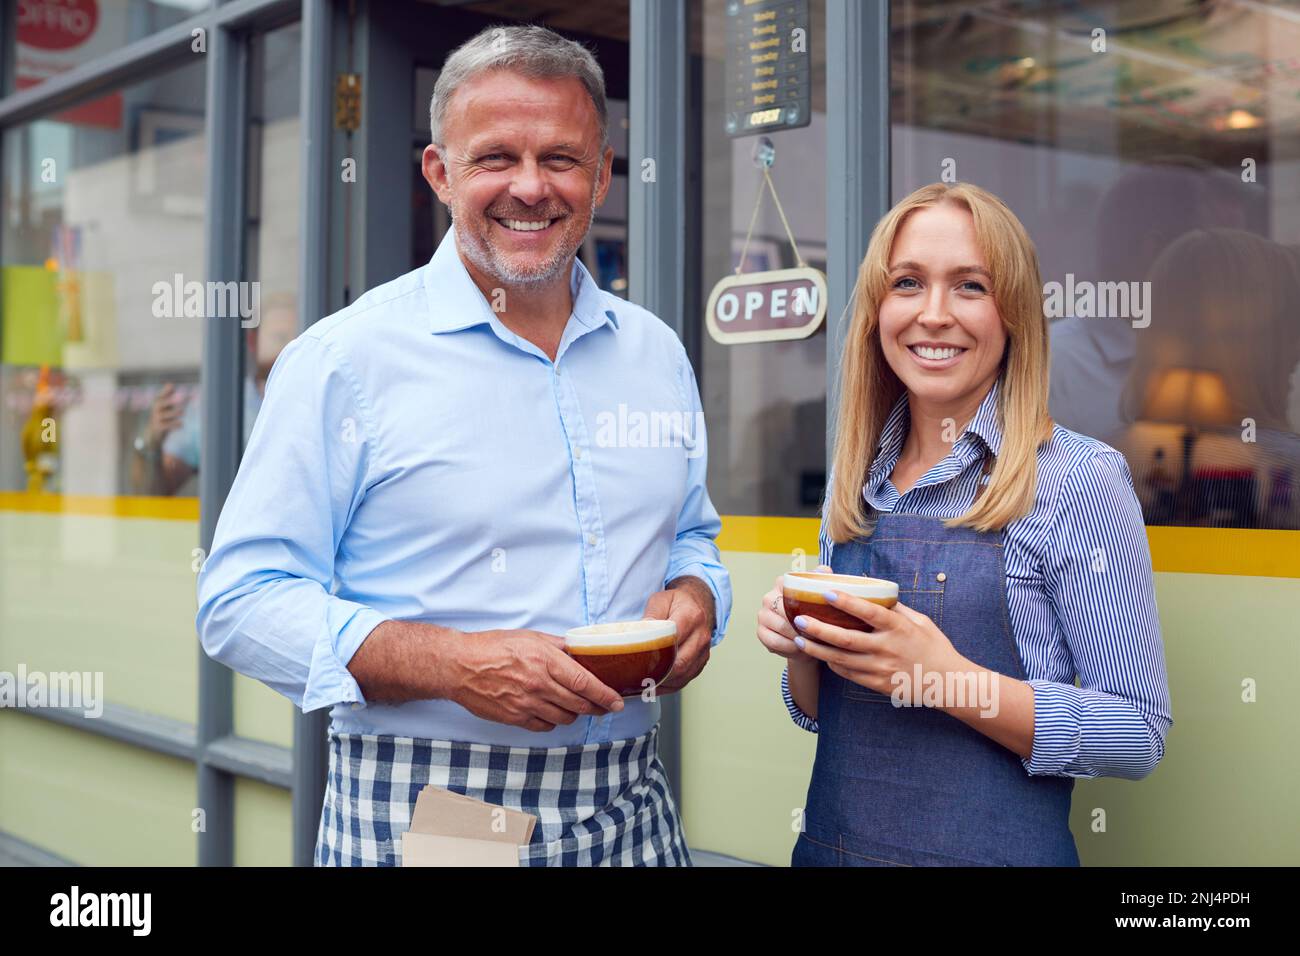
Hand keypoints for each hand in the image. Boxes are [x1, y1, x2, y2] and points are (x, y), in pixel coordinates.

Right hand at [146, 383, 184, 445]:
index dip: (166, 391)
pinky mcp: (158, 427)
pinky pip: (166, 425)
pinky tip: (182, 424)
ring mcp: (156, 418)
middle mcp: (156, 409)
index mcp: (158, 402)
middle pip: (160, 403)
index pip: (161, 395)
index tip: (171, 385)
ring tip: (183, 412)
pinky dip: (174, 424)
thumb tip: (176, 387)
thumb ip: (172, 397)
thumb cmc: (163, 417)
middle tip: (180, 398)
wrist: (152, 434)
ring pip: (165, 414)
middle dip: (169, 400)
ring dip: (174, 413)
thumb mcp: (166, 407)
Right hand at [438, 629, 623, 731]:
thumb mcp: (530, 637)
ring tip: (577, 706)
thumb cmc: (493, 647)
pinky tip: (553, 711)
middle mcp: (539, 685)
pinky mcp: (515, 718)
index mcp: (545, 661)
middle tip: (605, 706)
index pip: (585, 682)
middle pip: (579, 704)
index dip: (605, 695)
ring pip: (565, 717)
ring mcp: (527, 704)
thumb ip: (558, 646)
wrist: (459, 666)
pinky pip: (545, 726)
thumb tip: (580, 651)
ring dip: (575, 713)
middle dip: (597, 707)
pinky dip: (554, 720)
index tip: (617, 701)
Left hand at [644, 577, 713, 693]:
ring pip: (683, 675)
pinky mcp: (701, 662)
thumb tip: (641, 633)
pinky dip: (669, 686)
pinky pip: (686, 680)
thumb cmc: (678, 602)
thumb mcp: (661, 599)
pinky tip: (655, 686)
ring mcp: (704, 651)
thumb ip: (652, 615)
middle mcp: (701, 636)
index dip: (657, 653)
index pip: (674, 639)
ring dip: (663, 683)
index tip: (640, 661)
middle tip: (638, 677)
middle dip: (659, 674)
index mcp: (692, 617)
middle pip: (680, 663)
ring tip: (643, 684)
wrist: (699, 603)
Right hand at [756, 564, 831, 659]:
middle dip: (803, 622)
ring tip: (812, 641)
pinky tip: (800, 648)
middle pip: (785, 609)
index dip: (806, 602)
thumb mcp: (820, 596)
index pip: (791, 589)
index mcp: (782, 583)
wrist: (806, 639)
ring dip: (798, 636)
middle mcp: (769, 597)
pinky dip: (789, 647)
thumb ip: (822, 579)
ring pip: (781, 627)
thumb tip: (824, 570)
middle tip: (819, 630)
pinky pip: (774, 641)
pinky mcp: (760, 632)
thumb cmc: (814, 615)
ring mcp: (762, 615)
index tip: (820, 613)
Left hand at [790, 590, 966, 699]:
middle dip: (819, 629)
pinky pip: (848, 674)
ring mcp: (880, 669)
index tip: (827, 592)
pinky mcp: (877, 684)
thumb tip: (873, 589)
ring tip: (798, 638)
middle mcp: (887, 649)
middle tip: (799, 619)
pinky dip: (831, 664)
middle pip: (846, 639)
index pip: (869, 613)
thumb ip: (895, 607)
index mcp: (898, 628)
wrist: (947, 683)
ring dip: (817, 649)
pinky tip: (819, 655)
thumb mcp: (920, 621)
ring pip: (841, 659)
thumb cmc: (934, 646)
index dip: (847, 602)